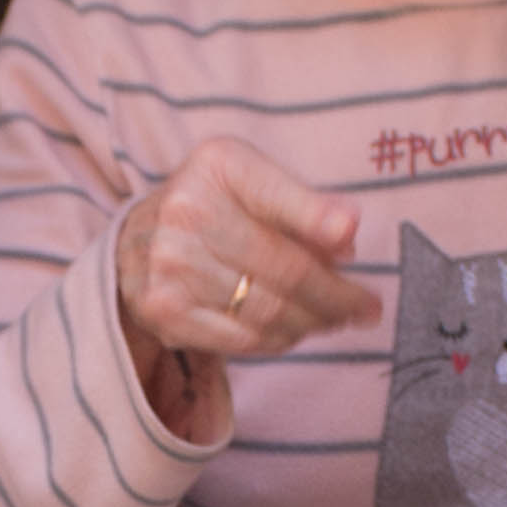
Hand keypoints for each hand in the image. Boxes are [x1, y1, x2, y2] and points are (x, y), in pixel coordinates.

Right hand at [110, 137, 372, 438]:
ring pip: (267, 311)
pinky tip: (295, 330)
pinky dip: (279, 339)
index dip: (314, 218)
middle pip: (283, 268)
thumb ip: (305, 204)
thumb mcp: (258, 182)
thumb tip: (348, 233)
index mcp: (218, 166)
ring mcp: (170, 265)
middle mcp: (186, 211)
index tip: (350, 236)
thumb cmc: (217, 206)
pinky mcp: (164, 310)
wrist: (138, 239)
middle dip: (336, 295)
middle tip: (367, 307)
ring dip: (314, 323)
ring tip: (337, 320)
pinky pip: (242, 339)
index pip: (275, 196)